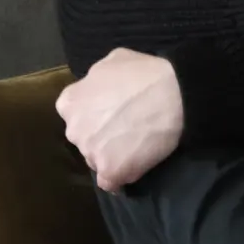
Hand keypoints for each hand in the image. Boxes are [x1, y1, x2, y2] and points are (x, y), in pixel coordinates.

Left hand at [55, 48, 183, 193]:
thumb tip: (98, 89)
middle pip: (84, 140)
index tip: (110, 115)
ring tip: (135, 145)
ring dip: (111, 156)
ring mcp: (91, 152)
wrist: (173, 94)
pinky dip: (121, 178)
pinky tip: (135, 166)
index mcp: (70, 102)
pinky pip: (111, 182)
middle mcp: (74, 129)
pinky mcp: (110, 171)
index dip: (92, 116)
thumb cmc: (144, 74)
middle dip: (99, 137)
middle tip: (124, 129)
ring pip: (96, 161)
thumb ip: (95, 79)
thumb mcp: (111, 61)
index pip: (74, 116)